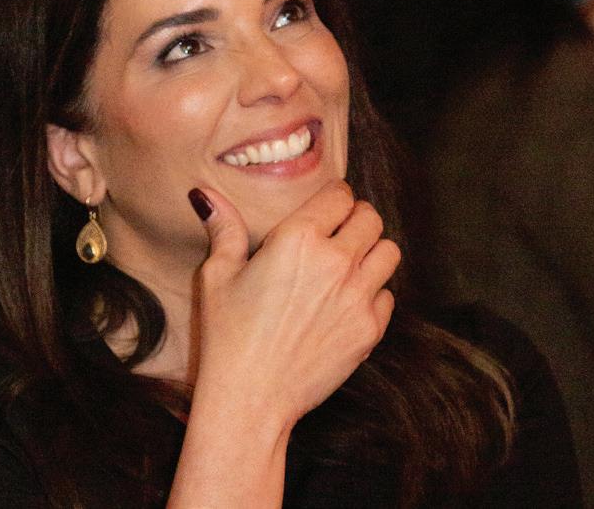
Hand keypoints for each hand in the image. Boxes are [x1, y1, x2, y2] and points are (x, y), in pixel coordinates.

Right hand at [188, 180, 399, 431]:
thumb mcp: (217, 276)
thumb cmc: (228, 336)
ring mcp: (358, 297)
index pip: (340, 195)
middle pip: (371, 218)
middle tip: (341, 232)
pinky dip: (374, 293)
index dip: (334, 198)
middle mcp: (336, 262)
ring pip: (389, 252)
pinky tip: (348, 302)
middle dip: (357, 219)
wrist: (250, 398)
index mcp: (298, 239)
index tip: (327, 207)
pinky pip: (388, 296)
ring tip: (352, 263)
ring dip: (373, 251)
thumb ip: (223, 228)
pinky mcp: (369, 330)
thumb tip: (204, 194)